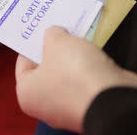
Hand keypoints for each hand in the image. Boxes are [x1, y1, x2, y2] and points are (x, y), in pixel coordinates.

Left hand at [15, 26, 136, 132]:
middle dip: (53, 48)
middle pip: (45, 69)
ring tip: (77, 34)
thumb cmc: (74, 71)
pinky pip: (86, 81)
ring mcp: (69, 108)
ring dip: (73, 57)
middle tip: (59, 28)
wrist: (114, 99)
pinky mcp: (92, 105)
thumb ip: (52, 34)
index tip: (39, 30)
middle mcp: (45, 105)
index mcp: (27, 93)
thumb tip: (55, 34)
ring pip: (67, 75)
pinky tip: (94, 50)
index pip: (22, 64)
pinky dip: (89, 67)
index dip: (30, 44)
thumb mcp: (56, 41)